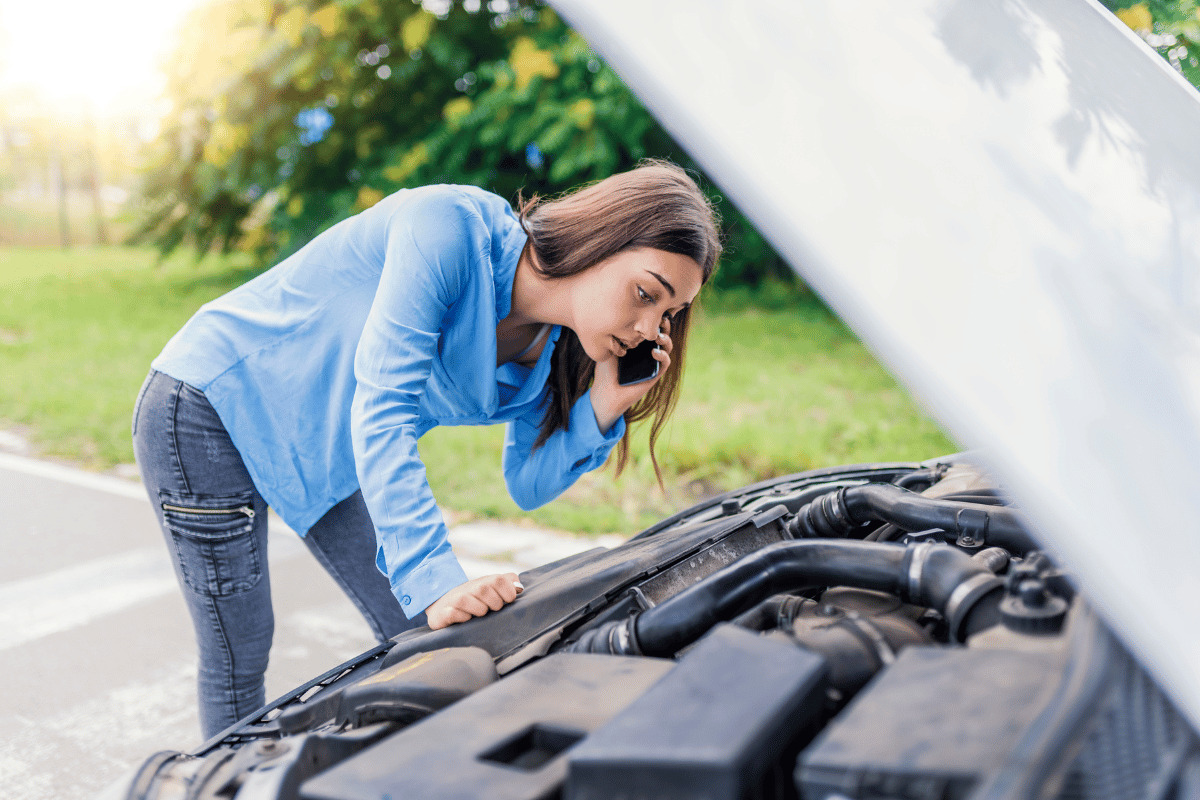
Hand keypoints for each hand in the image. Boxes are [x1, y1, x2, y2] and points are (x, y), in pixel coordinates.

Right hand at [425, 573, 523, 629]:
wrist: (442, 606)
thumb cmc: (473, 601)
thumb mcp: (490, 590)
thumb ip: (506, 584)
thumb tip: (519, 587)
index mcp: (482, 583)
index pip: (499, 579)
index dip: (508, 590)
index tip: (508, 600)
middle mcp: (468, 589)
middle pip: (483, 589)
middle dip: (494, 602)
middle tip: (494, 609)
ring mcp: (454, 600)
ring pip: (466, 600)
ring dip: (478, 609)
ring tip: (480, 615)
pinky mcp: (443, 613)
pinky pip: (453, 613)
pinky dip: (461, 617)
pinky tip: (466, 619)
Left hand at [590, 315, 673, 432]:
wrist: (606, 392)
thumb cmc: (606, 370)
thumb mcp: (609, 348)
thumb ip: (617, 333)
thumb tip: (622, 316)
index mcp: (638, 343)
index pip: (650, 327)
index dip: (654, 318)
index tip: (651, 309)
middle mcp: (647, 351)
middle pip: (661, 333)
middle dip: (663, 325)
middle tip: (660, 319)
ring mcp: (652, 362)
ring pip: (667, 347)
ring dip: (666, 339)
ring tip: (658, 337)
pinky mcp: (655, 374)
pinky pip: (665, 363)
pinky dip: (663, 355)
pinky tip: (654, 352)